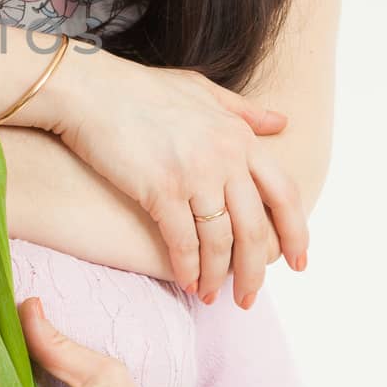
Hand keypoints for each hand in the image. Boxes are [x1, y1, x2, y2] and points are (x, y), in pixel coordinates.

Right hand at [44, 46, 307, 305]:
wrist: (89, 90)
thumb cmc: (140, 89)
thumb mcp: (201, 90)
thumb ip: (243, 111)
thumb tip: (281, 122)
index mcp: (239, 136)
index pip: (284, 194)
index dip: (295, 234)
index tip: (297, 262)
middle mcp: (224, 157)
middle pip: (255, 229)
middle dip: (255, 271)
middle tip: (248, 297)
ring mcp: (194, 174)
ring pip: (221, 242)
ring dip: (219, 276)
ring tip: (213, 296)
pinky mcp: (160, 190)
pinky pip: (183, 242)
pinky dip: (187, 268)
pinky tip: (187, 283)